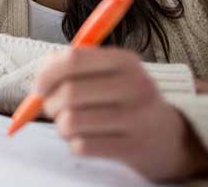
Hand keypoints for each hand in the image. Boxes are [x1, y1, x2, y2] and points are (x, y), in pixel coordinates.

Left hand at [34, 48, 207, 182]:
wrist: (168, 137)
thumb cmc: (126, 99)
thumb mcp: (109, 72)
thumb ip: (74, 65)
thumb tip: (40, 73)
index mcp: (125, 60)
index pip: (73, 59)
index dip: (47, 74)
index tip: (39, 86)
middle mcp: (135, 86)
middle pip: (69, 93)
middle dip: (49, 104)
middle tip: (52, 108)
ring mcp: (137, 118)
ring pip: (71, 121)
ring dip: (60, 126)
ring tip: (69, 125)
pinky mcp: (133, 148)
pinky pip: (82, 146)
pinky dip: (74, 144)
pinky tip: (86, 139)